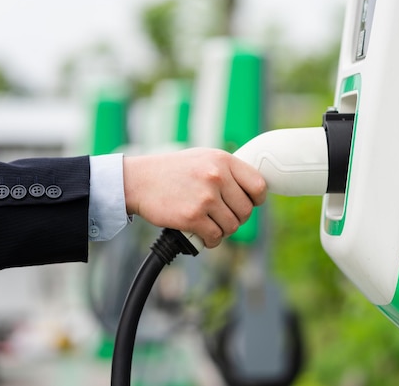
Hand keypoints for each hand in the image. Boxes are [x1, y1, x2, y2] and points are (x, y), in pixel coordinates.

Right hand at [122, 148, 266, 247]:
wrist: (140, 180)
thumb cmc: (173, 170)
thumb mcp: (203, 158)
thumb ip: (227, 170)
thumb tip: (253, 190)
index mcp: (223, 160)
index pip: (258, 185)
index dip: (256, 199)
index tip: (249, 203)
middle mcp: (216, 177)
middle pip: (246, 210)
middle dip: (236, 218)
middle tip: (223, 217)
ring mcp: (205, 197)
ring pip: (232, 226)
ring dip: (223, 230)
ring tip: (211, 224)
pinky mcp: (192, 217)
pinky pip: (216, 237)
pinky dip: (212, 240)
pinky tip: (203, 235)